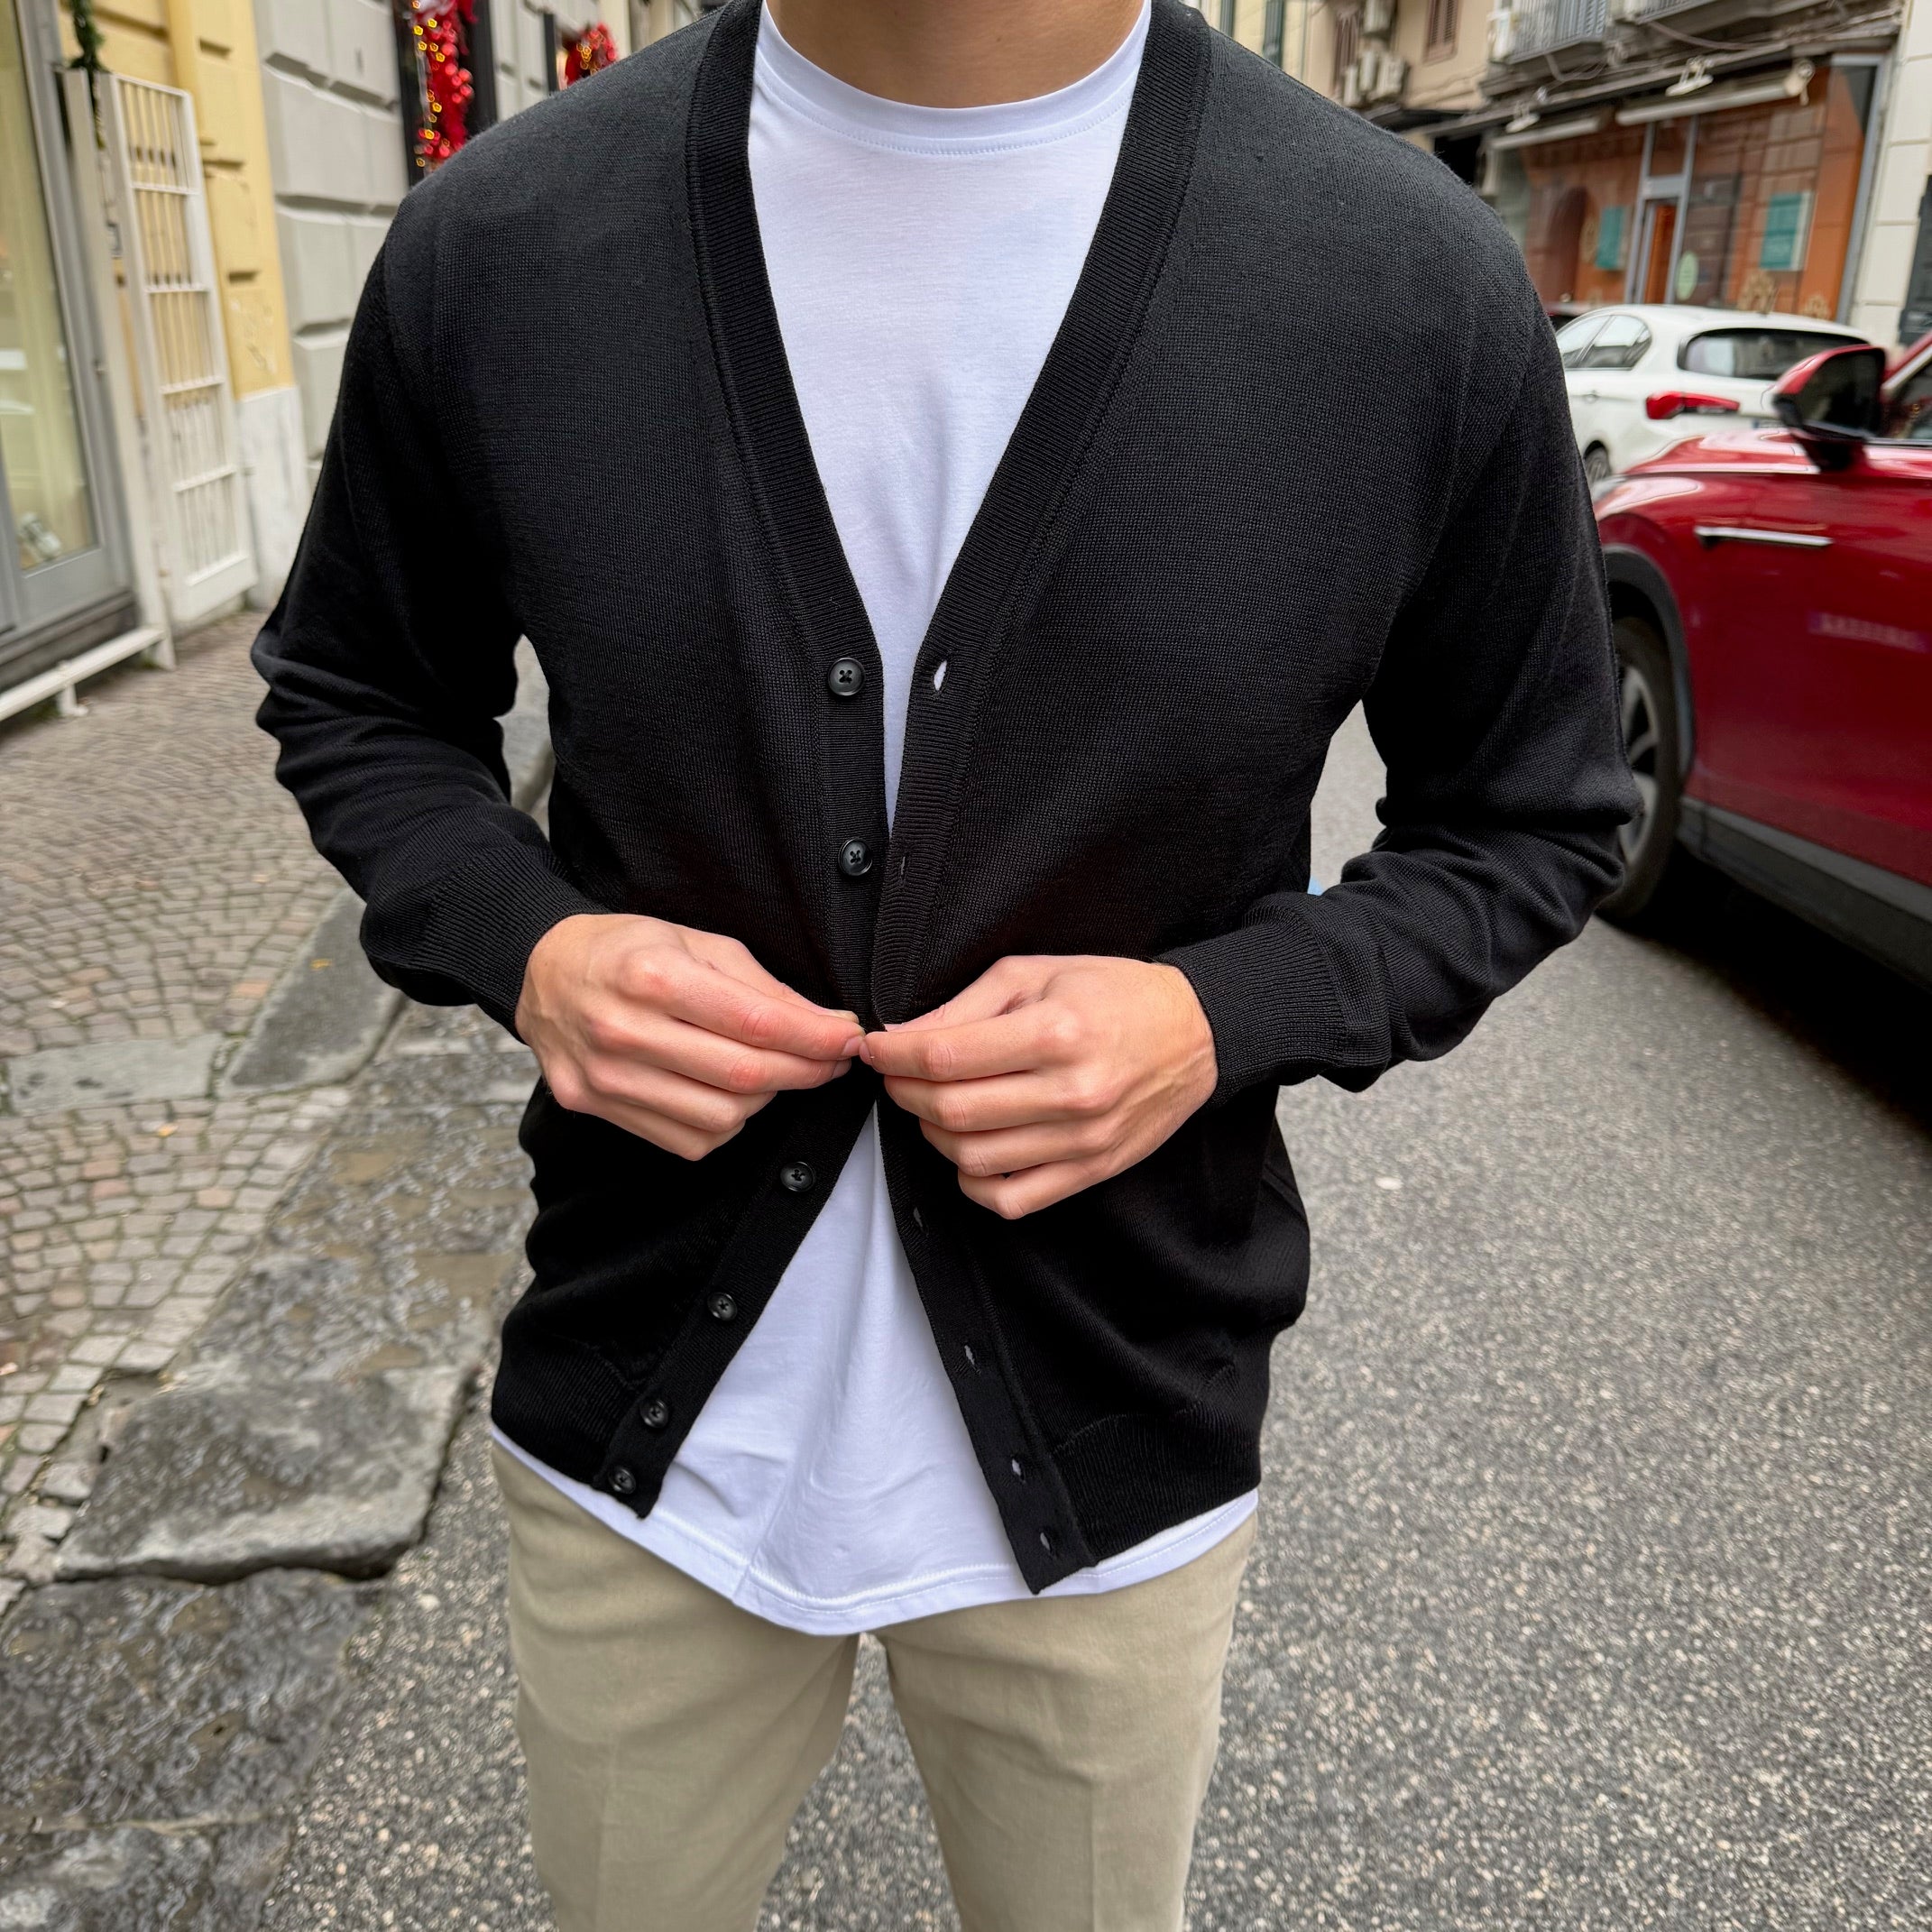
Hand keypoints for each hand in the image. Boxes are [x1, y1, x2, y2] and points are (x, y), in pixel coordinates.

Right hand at [516, 914, 862, 1159]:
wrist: (544, 974)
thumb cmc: (627, 951)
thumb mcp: (696, 943)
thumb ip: (761, 987)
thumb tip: (827, 1025)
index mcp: (651, 976)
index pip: (755, 1023)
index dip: (815, 1038)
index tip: (849, 1039)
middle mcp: (624, 1032)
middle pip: (743, 1075)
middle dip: (805, 1071)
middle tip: (831, 1060)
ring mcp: (606, 1078)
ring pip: (720, 1117)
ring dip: (765, 1100)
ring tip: (775, 1071)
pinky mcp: (596, 1109)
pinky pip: (688, 1141)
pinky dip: (725, 1124)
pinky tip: (727, 1094)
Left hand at [862, 955, 1217, 1218]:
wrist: (1196, 1034)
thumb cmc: (1114, 994)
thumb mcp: (1038, 973)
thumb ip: (968, 1005)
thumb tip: (906, 1035)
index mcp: (1055, 1032)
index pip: (945, 1056)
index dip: (894, 1055)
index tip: (875, 1048)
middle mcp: (1070, 1092)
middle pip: (952, 1111)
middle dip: (906, 1093)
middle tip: (897, 1075)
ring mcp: (1082, 1139)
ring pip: (973, 1158)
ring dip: (934, 1134)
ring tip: (933, 1106)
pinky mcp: (1091, 1170)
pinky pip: (1012, 1200)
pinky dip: (974, 1183)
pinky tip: (969, 1152)